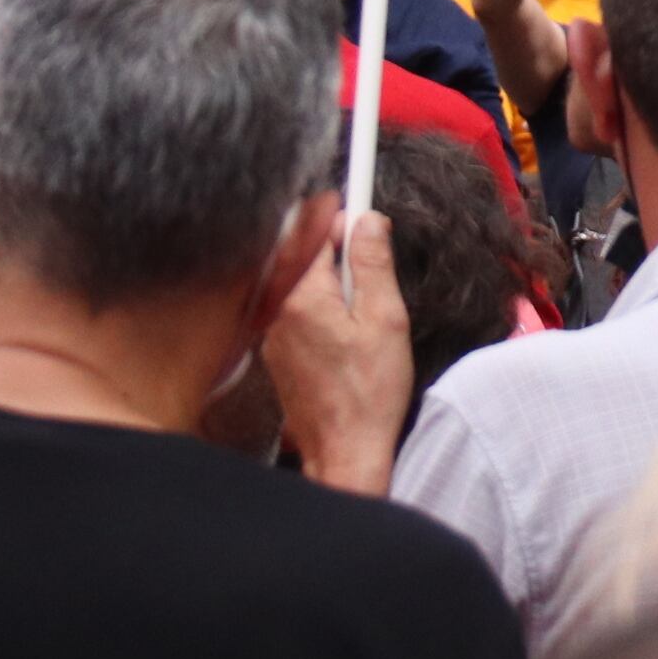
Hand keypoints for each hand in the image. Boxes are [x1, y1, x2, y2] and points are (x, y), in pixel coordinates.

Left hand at [265, 209, 415, 495]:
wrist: (343, 452)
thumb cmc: (370, 393)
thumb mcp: (386, 320)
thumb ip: (373, 265)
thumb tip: (367, 220)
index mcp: (302, 298)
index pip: (314, 229)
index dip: (342, 215)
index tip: (361, 207)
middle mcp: (276, 310)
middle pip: (302, 252)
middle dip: (335, 246)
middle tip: (369, 257)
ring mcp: (271, 332)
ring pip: (298, 280)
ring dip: (327, 277)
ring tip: (361, 306)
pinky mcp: (274, 351)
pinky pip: (293, 307)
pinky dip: (318, 304)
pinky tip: (344, 330)